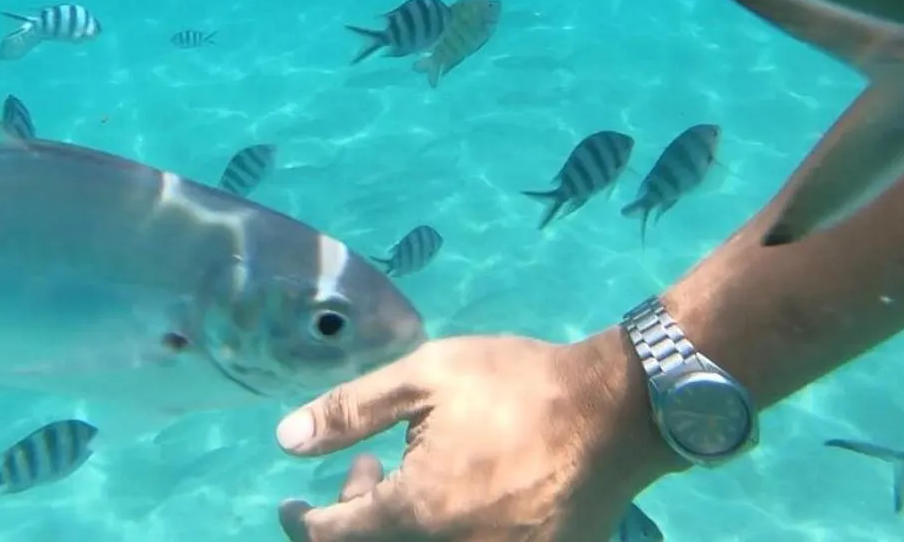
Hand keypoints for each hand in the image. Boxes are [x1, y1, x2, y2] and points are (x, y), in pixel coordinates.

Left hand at [274, 330, 674, 540]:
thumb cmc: (518, 385)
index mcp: (416, 512)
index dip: (301, 524)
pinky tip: (457, 496)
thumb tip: (285, 439)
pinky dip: (445, 532)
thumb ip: (350, 412)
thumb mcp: (425, 377)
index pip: (332, 538)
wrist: (618, 411)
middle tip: (364, 471)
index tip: (289, 506)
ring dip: (398, 526)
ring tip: (412, 479)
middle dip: (354, 519)